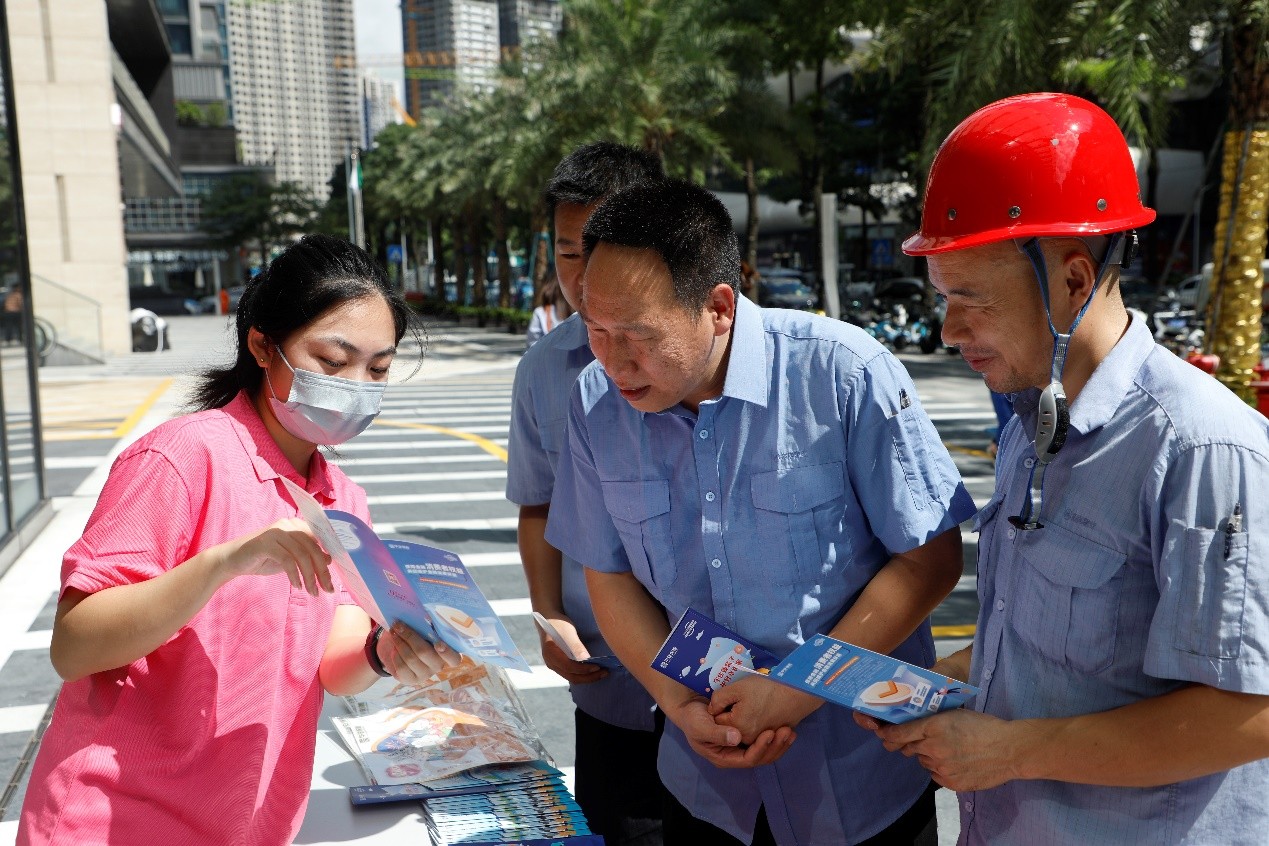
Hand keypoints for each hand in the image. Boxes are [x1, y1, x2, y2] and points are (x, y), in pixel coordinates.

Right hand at [217, 518, 331, 595]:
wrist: (232, 560)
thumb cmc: (264, 559)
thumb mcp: (290, 558)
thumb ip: (307, 556)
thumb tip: (329, 559)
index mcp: (296, 525)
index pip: (320, 540)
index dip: (330, 558)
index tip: (334, 577)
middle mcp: (288, 524)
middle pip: (313, 548)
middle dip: (322, 571)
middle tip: (327, 589)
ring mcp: (276, 531)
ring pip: (302, 555)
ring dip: (310, 576)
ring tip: (312, 592)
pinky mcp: (265, 542)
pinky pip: (287, 560)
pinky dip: (294, 575)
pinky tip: (297, 586)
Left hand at [379, 621, 462, 685]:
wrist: (402, 648)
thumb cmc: (419, 634)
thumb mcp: (426, 629)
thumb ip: (429, 625)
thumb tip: (424, 615)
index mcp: (448, 652)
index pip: (454, 659)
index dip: (447, 652)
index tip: (438, 643)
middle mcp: (438, 665)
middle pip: (424, 652)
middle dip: (409, 636)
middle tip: (398, 624)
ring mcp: (425, 674)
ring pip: (410, 658)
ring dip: (399, 642)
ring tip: (394, 632)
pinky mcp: (411, 679)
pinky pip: (401, 667)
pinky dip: (395, 655)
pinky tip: (394, 648)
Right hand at [536, 614, 607, 684]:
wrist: (548, 620)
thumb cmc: (558, 623)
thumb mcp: (568, 632)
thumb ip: (576, 646)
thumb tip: (586, 659)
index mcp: (551, 654)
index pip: (569, 667)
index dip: (585, 669)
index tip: (599, 667)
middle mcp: (551, 663)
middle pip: (572, 676)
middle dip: (589, 677)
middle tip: (605, 672)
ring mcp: (554, 665)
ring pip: (572, 677)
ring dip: (587, 677)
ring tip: (602, 672)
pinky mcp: (559, 665)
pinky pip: (572, 674)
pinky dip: (583, 674)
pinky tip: (592, 670)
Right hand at [664, 695, 795, 768]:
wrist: (690, 708)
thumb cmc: (692, 718)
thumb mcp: (700, 726)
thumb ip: (717, 734)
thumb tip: (737, 739)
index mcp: (724, 758)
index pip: (748, 759)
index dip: (761, 748)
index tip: (770, 733)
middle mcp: (735, 755)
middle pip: (761, 758)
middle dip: (775, 747)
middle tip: (786, 731)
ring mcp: (742, 747)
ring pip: (765, 751)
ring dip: (779, 743)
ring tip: (790, 730)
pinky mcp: (747, 736)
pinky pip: (764, 740)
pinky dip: (775, 735)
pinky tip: (786, 726)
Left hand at [708, 674, 821, 746]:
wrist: (797, 693)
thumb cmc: (765, 688)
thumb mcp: (736, 688)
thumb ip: (718, 700)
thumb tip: (711, 710)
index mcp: (737, 728)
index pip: (718, 722)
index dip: (720, 708)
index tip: (728, 698)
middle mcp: (748, 739)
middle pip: (731, 730)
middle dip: (730, 716)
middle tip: (739, 700)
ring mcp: (761, 739)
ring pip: (744, 733)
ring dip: (742, 720)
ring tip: (748, 704)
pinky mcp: (771, 737)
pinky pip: (759, 736)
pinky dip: (756, 726)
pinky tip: (758, 711)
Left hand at [853, 708, 1024, 791]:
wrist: (1009, 749)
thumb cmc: (984, 726)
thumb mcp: (954, 713)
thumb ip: (932, 719)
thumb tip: (914, 724)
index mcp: (932, 726)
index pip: (897, 733)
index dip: (887, 735)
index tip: (883, 734)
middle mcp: (932, 748)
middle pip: (908, 748)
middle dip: (912, 744)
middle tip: (926, 740)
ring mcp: (941, 767)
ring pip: (922, 762)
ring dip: (928, 756)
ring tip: (950, 750)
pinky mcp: (950, 783)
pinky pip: (935, 775)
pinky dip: (940, 769)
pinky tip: (957, 762)